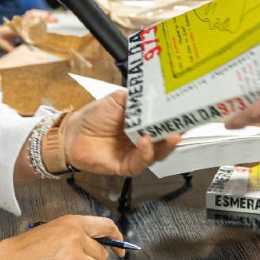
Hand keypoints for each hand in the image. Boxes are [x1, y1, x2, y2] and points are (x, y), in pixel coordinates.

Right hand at [0, 215, 121, 259]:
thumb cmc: (20, 252)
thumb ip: (74, 235)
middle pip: (102, 256)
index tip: (119, 250)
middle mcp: (76, 237)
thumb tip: (93, 247)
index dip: (117, 240)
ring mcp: (74, 256)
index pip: (106, 226)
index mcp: (71, 223)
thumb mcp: (50, 231)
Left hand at [61, 91, 179, 175]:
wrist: (73, 133)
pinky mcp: (126, 166)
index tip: (187, 111)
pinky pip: (140, 163)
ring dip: (165, 145)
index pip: (165, 122)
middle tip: (183, 124)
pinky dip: (145, 153)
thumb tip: (156, 93)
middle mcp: (143, 139)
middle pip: (166, 140)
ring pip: (158, 154)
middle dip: (176, 132)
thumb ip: (136, 98)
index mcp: (143, 123)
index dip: (176, 118)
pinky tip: (145, 141)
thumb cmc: (95, 116)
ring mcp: (136, 154)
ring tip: (170, 134)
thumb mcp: (118, 99)